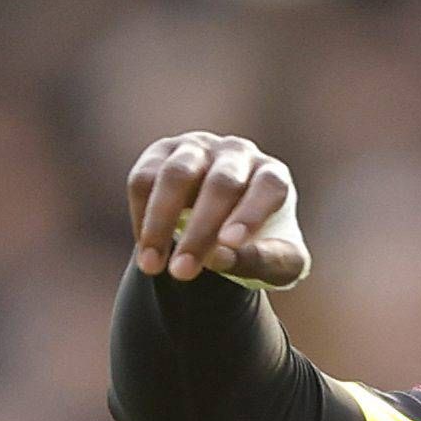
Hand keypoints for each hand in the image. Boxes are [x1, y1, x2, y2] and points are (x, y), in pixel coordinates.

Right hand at [125, 131, 310, 288]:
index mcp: (273, 176)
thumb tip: (217, 258)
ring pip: (175, 175)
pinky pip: (144, 179)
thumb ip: (261, 261)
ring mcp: (198, 148)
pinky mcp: (162, 152)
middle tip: (183, 272)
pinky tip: (145, 250)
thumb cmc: (261, 245)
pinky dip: (141, 216)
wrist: (227, 225)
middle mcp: (237, 153)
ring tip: (152, 266)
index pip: (268, 187)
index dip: (250, 213)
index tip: (230, 244)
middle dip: (200, 231)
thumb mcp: (278, 264)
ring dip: (160, 222)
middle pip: (220, 184)